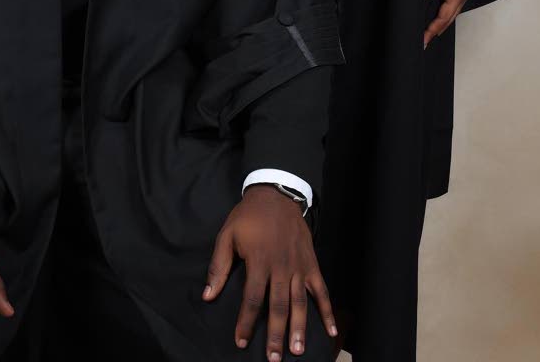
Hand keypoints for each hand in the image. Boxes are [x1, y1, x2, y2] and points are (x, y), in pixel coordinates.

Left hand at [203, 185, 336, 358]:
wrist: (276, 194)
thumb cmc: (249, 216)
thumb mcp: (227, 235)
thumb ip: (218, 266)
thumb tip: (208, 295)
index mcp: (259, 261)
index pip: (252, 298)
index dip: (246, 322)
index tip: (241, 341)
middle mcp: (280, 266)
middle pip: (278, 306)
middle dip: (276, 334)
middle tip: (274, 358)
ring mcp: (298, 266)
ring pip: (300, 301)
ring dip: (299, 327)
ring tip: (297, 350)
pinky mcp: (311, 263)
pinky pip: (321, 289)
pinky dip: (327, 309)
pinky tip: (331, 330)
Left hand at [423, 0, 485, 47]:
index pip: (444, 16)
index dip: (433, 28)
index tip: (423, 40)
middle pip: (448, 18)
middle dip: (436, 30)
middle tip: (424, 41)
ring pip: (451, 12)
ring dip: (441, 23)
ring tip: (429, 31)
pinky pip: (453, 3)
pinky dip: (444, 12)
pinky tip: (438, 12)